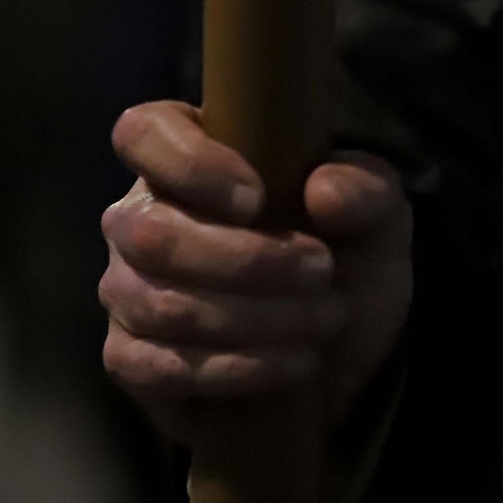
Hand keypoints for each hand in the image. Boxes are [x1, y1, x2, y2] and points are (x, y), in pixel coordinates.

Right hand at [99, 101, 412, 444]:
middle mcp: (139, 218)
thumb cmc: (342, 264)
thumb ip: (366, 188)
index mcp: (183, 157)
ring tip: (324, 320)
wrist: (338, 359)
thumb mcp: (376, 219)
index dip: (190, 164)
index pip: (143, 134)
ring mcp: (126, 290)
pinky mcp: (130, 360)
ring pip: (161, 303)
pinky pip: (157, 366)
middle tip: (320, 271)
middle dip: (246, 259)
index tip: (257, 198)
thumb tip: (324, 192)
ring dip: (254, 317)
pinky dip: (235, 368)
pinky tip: (291, 364)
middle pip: (152, 232)